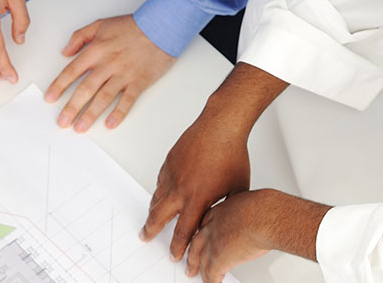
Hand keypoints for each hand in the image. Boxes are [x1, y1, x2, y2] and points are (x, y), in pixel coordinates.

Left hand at [44, 15, 173, 131]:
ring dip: (90, 115)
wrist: (160, 26)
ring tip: (80, 127)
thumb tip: (65, 51)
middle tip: (62, 121)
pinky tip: (110, 124)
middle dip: (71, 107)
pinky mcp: (139, 81)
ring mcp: (123, 74)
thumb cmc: (132, 25)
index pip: (72, 71)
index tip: (50, 98)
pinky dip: (118, 113)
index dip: (59, 86)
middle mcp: (107, 64)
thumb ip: (80, 36)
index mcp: (96, 50)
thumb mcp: (100, 24)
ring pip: (103, 98)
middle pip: (85, 89)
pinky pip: (127, 101)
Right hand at [140, 106, 248, 260]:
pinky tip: (160, 194)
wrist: (221, 127)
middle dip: (151, 231)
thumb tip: (223, 220)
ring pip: (157, 198)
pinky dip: (158, 191)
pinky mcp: (170, 161)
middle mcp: (181, 189)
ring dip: (152, 212)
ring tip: (150, 219)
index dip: (178, 247)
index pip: (184, 231)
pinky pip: (160, 181)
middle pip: (160, 217)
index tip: (175, 255)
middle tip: (145, 237)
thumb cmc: (231, 154)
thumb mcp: (237, 189)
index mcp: (198, 199)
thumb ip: (226, 208)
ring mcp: (173, 174)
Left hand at [185, 189, 328, 281]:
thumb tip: (251, 214)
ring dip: (197, 269)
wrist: (264, 217)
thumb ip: (243, 211)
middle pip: (195, 243)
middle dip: (191, 253)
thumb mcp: (246, 204)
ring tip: (194, 274)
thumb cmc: (262, 208)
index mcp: (217, 212)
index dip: (200, 234)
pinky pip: (211, 275)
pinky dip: (210, 281)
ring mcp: (212, 243)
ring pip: (199, 259)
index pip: (202, 225)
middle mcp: (211, 227)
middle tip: (187, 260)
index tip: (197, 238)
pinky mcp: (218, 259)